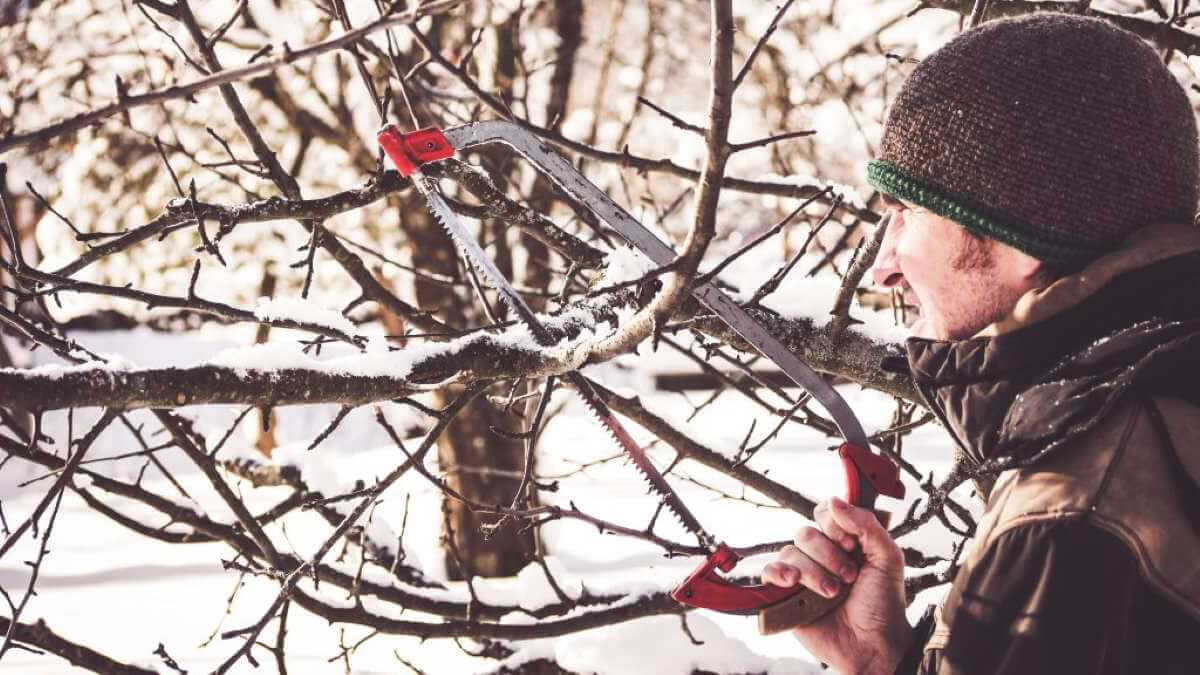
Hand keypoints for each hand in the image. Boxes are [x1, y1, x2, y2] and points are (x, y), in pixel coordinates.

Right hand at [761, 497, 913, 674]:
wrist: (874, 646)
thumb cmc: (883, 606)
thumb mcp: (888, 558)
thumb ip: (867, 524)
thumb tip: (835, 501)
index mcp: (845, 542)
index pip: (826, 513)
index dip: (836, 526)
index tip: (853, 545)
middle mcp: (822, 555)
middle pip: (807, 533)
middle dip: (829, 555)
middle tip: (849, 576)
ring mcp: (804, 574)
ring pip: (791, 552)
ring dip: (814, 573)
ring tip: (833, 593)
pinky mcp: (787, 594)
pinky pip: (770, 571)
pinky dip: (778, 572)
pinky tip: (792, 582)